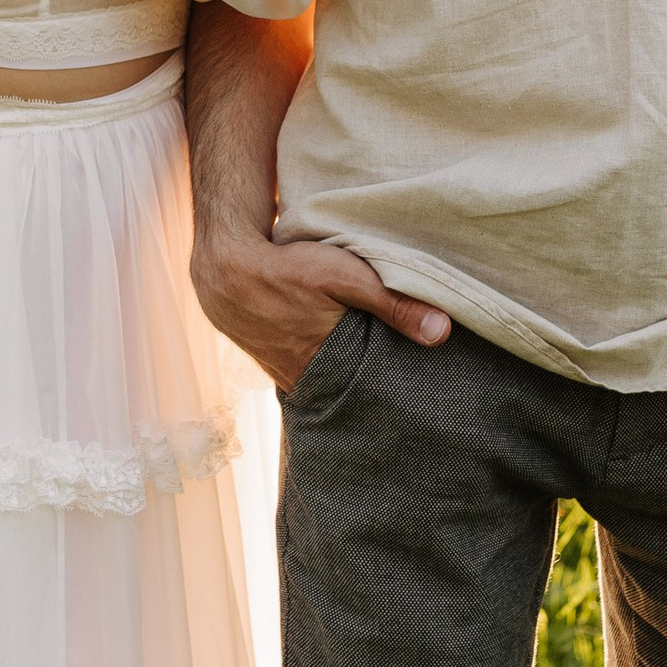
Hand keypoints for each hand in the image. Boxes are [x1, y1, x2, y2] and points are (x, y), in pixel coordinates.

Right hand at [193, 223, 448, 390]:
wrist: (224, 268)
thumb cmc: (285, 268)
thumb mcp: (345, 276)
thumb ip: (394, 303)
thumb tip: (442, 333)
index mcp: (325, 368)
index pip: (372, 396)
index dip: (394, 396)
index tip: (419, 399)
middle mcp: (304, 381)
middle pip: (352, 394)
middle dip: (375, 391)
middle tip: (406, 390)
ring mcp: (286, 374)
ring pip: (329, 385)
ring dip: (349, 378)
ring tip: (376, 373)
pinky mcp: (275, 362)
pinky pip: (309, 374)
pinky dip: (327, 368)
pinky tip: (338, 355)